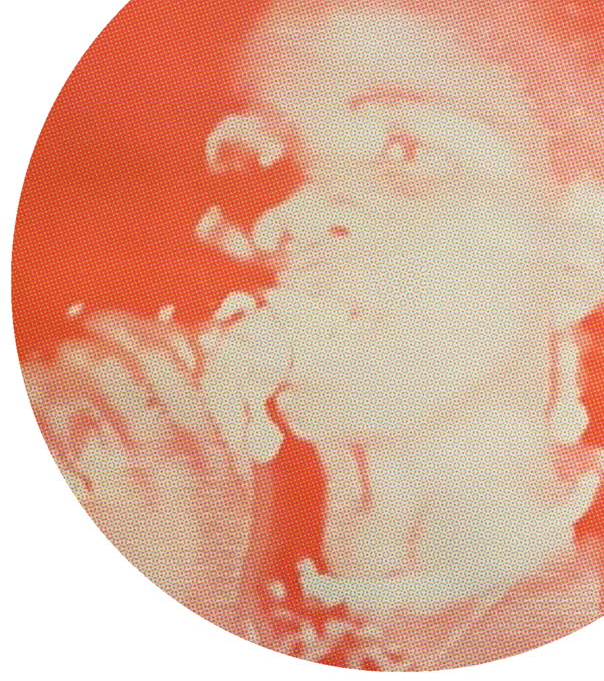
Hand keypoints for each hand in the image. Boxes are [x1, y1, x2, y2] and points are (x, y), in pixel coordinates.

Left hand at [21, 309, 268, 630]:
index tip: (104, 321)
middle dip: (79, 348)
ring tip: (39, 372)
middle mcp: (168, 454)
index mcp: (208, 441)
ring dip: (46, 375)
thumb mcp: (238, 484)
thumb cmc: (209, 550)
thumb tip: (214, 373)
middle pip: (112, 372)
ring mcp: (124, 482)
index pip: (165, 360)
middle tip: (65, 347)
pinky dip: (34, 417)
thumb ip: (229, 426)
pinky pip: (48, 446)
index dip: (126, 328)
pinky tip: (31, 405)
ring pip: (71, 402)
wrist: (188, 614)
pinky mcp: (85, 508)